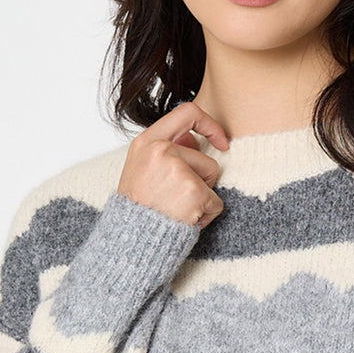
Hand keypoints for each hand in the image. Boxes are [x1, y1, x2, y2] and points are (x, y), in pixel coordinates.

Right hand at [116, 100, 229, 228]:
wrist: (131, 239)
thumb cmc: (138, 208)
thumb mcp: (141, 169)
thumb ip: (165, 150)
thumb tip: (193, 138)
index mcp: (147, 141)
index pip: (187, 113)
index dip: (209, 125)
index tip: (222, 142)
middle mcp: (162, 150)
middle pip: (206, 157)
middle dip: (202, 180)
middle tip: (178, 198)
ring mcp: (178, 169)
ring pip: (211, 178)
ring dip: (203, 198)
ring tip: (180, 209)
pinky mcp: (194, 191)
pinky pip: (216, 202)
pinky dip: (206, 215)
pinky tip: (186, 221)